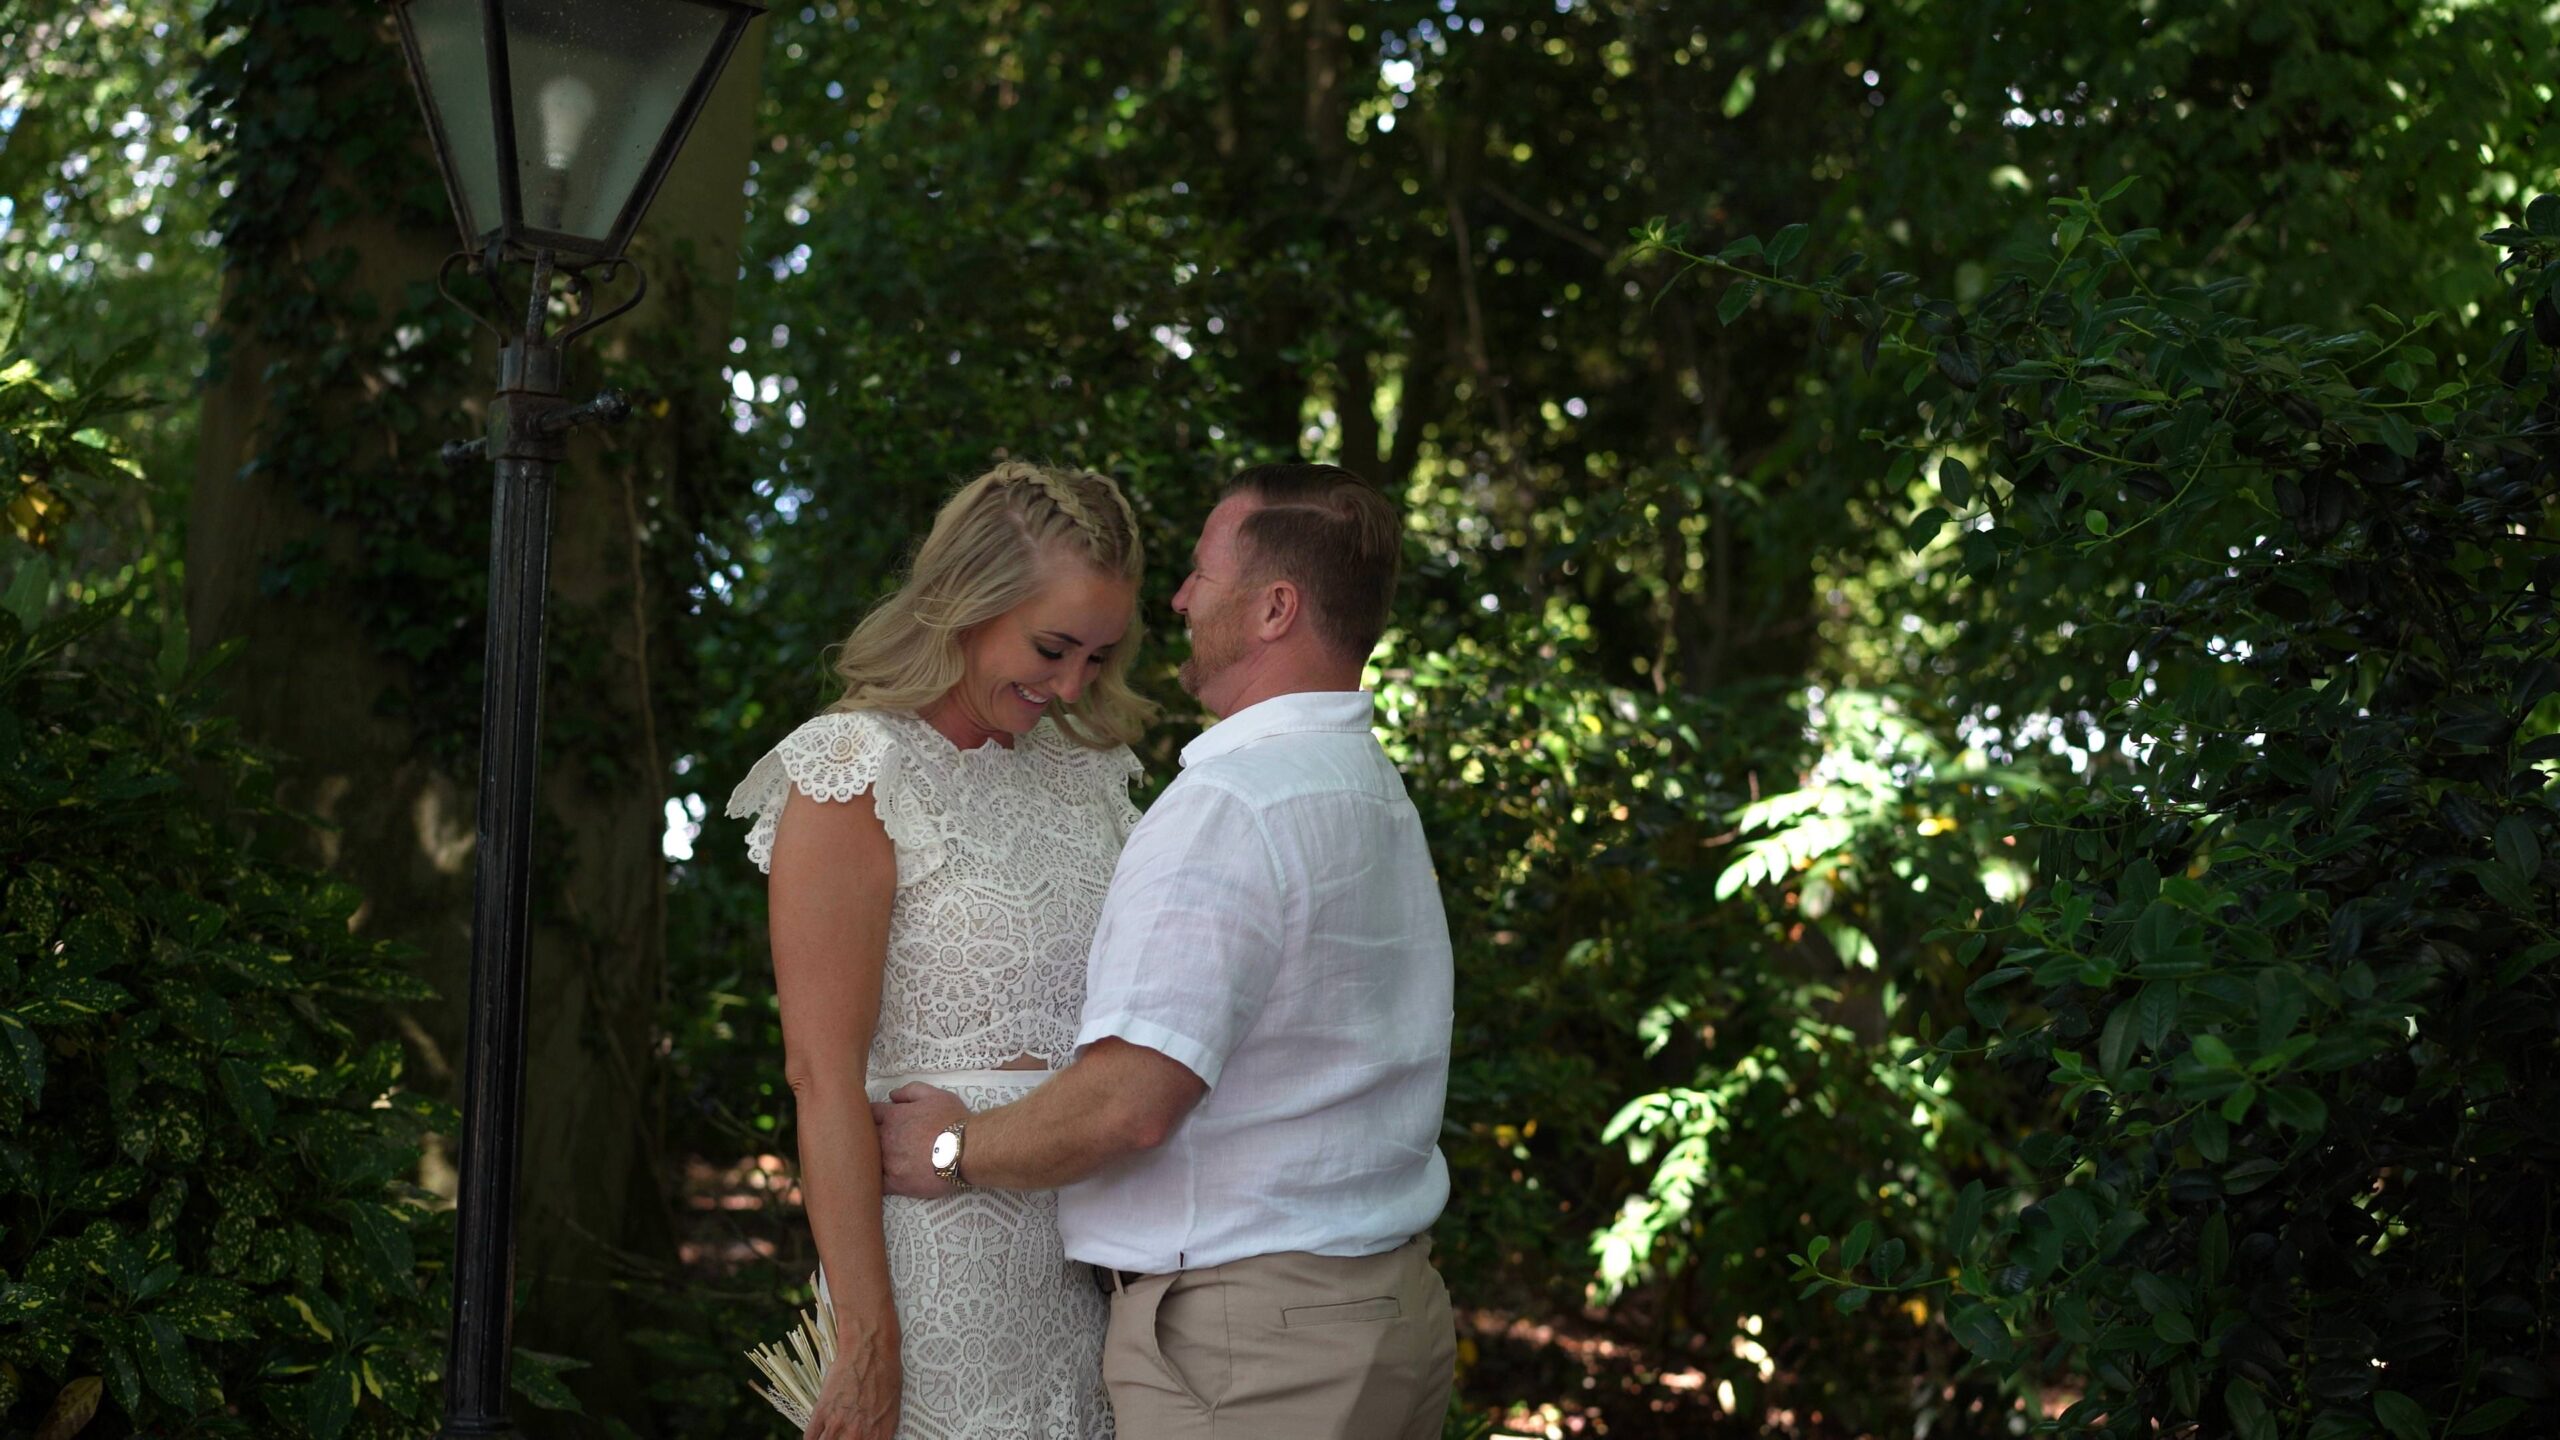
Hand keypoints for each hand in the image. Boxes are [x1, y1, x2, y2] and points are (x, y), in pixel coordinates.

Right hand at [801, 1314, 898, 1439]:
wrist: (871, 1350)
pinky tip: (816, 1435)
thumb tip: (872, 1438)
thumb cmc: (886, 1375)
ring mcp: (838, 1424)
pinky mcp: (822, 1411)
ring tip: (829, 1435)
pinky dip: (811, 1439)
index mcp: (880, 1435)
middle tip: (840, 1436)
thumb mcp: (891, 1409)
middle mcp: (858, 1435)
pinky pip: (810, 1437)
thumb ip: (880, 1432)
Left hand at [873, 1083, 969, 1198]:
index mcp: (893, 1116)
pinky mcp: (896, 1182)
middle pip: (866, 1137)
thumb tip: (892, 1096)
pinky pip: (877, 1183)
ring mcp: (889, 1162)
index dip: (874, 1116)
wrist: (966, 1150)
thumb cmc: (952, 1121)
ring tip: (877, 1160)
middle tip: (878, 1140)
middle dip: (869, 1137)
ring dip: (871, 1158)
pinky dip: (877, 1180)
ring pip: (869, 1160)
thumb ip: (910, 1091)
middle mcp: (886, 1138)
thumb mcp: (935, 1095)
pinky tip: (880, 1180)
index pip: (871, 1113)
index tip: (878, 1120)